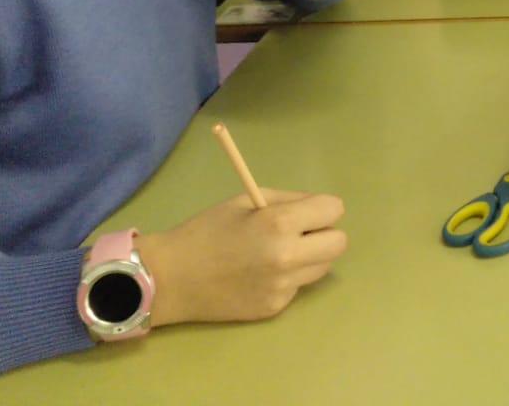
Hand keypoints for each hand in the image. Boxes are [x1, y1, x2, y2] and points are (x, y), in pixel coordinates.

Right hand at [135, 190, 347, 328]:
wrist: (170, 279)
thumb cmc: (206, 231)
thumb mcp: (247, 201)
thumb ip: (288, 201)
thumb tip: (318, 207)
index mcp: (279, 224)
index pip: (334, 210)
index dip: (321, 207)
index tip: (305, 212)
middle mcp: (287, 257)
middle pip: (339, 243)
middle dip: (323, 233)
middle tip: (298, 232)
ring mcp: (282, 287)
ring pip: (322, 267)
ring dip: (309, 257)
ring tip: (277, 253)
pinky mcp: (274, 308)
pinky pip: (298, 286)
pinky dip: (288, 278)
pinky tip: (259, 275)